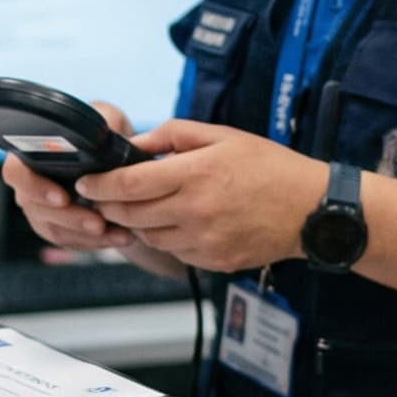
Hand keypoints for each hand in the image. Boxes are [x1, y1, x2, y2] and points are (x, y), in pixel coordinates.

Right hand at [0, 100, 137, 252]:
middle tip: (98, 222)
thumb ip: (104, 121)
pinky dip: (96, 243)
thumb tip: (105, 134)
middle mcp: (31, 184)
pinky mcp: (60, 229)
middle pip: (35, 208)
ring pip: (55, 230)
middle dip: (69, 218)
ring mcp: (43, 210)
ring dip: (86, 235)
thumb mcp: (109, 119)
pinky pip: (71, 241)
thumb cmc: (107, 138)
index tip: (61, 197)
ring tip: (118, 234)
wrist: (122, 166)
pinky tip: (119, 237)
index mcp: (33, 154)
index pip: (15, 172)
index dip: (34, 187)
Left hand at [75, 120, 329, 273]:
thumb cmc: (269, 167)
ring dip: (138, 222)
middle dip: (108, 206)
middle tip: (103, 197)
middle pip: (130, 215)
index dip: (99, 186)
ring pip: (149, 236)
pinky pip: (174, 251)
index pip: (128, 185)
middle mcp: (196, 211)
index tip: (86, 183)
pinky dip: (167, 237)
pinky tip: (178, 222)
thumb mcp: (222, 136)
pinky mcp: (213, 261)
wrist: (311, 209)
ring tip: (145, 207)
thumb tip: (134, 144)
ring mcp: (204, 241)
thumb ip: (172, 136)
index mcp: (196, 174)